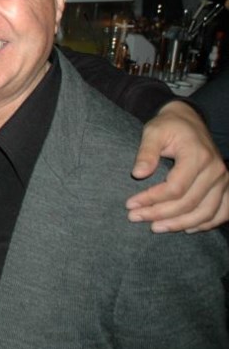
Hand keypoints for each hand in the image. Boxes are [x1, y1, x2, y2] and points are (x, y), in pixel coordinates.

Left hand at [126, 101, 228, 232]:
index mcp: (197, 156)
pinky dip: (206, 223)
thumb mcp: (153, 131)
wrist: (189, 120)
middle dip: (160, 214)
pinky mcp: (225, 186)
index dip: (152, 199)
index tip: (130, 204)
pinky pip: (222, 212)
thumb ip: (146, 152)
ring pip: (205, 212)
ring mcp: (224, 180)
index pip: (175, 188)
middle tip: (135, 217)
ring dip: (180, 224)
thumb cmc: (169, 126)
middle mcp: (215, 170)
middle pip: (189, 203)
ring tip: (155, 227)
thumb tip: (137, 174)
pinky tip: (186, 228)